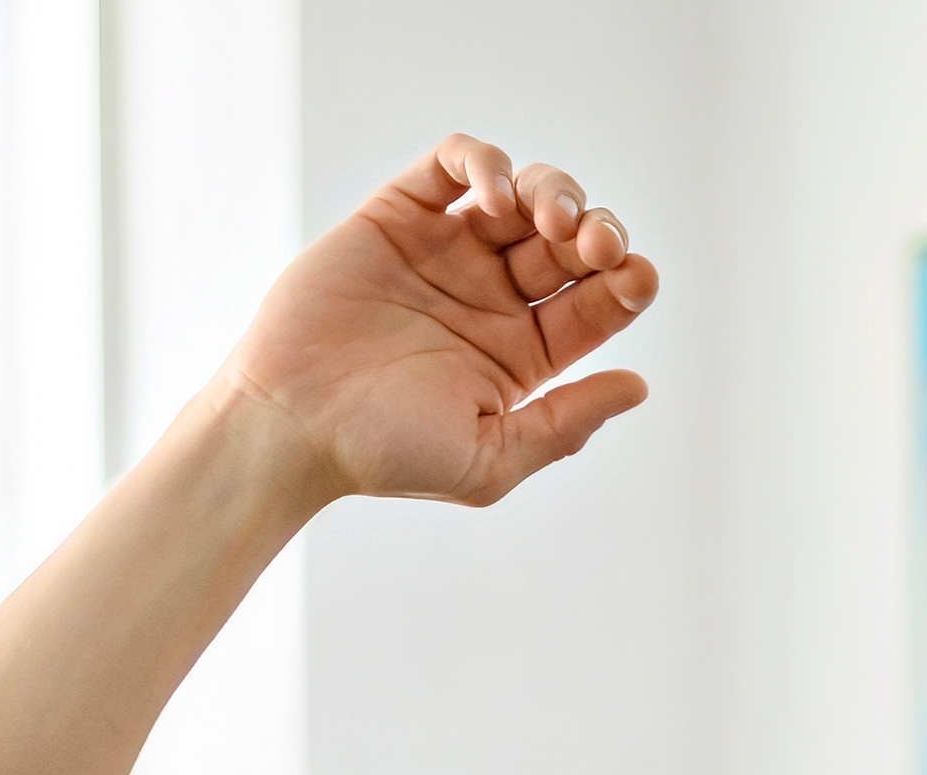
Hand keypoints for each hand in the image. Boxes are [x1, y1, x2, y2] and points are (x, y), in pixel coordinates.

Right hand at [219, 134, 659, 509]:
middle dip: (598, 231)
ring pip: (525, 193)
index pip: (597, 302)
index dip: (627, 280)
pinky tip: (494, 197)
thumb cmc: (379, 455)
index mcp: (521, 353)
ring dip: (554, 191)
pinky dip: (486, 162)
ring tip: (548, 219)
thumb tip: (638, 387)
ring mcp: (445, 251)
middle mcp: (490, 296)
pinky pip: (455, 163)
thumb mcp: (489, 461)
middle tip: (595, 244)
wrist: (289, 424)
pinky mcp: (398, 215)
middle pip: (571, 240)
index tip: (634, 278)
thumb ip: (564, 426)